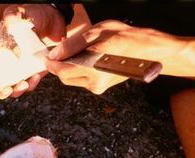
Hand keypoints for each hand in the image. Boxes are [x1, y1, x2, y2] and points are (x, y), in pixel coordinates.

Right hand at [0, 4, 66, 98]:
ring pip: (15, 88)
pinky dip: (32, 84)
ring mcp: (22, 69)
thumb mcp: (19, 13)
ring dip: (18, 90)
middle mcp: (8, 63)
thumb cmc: (32, 14)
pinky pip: (31, 83)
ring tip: (25, 83)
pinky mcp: (35, 71)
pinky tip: (36, 76)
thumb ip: (12, 17)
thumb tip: (9, 24)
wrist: (53, 17)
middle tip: (9, 89)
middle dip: (2, 91)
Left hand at [46, 20, 188, 93]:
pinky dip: (79, 70)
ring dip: (70, 68)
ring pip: (73, 80)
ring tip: (78, 53)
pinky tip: (87, 59)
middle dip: (59, 66)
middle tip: (59, 53)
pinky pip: (82, 80)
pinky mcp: (101, 87)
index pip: (61, 71)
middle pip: (65, 78)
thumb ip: (73, 45)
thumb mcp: (97, 33)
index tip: (45, 56)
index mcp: (92, 69)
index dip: (50, 64)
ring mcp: (98, 87)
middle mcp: (94, 82)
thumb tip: (54, 54)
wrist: (148, 51)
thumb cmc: (126, 38)